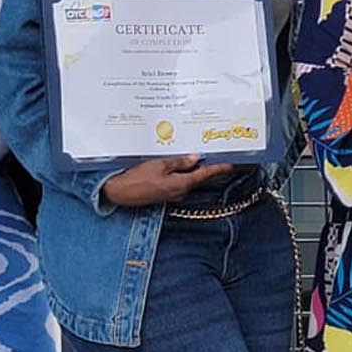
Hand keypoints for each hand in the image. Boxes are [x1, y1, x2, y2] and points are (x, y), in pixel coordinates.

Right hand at [100, 155, 235, 207]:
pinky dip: (186, 173)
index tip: (232, 163)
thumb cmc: (137, 178)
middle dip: (212, 168)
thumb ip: (179, 162)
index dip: (220, 168)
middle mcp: (180, 191)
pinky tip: (185, 165)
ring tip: (206, 157)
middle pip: (201, 178)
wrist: (119, 192)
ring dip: (198, 170)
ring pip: (191, 180)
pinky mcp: (166, 193)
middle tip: (224, 158)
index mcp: (182, 184)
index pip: (206, 175)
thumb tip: (195, 158)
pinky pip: (181, 181)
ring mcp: (173, 194)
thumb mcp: (159, 165)